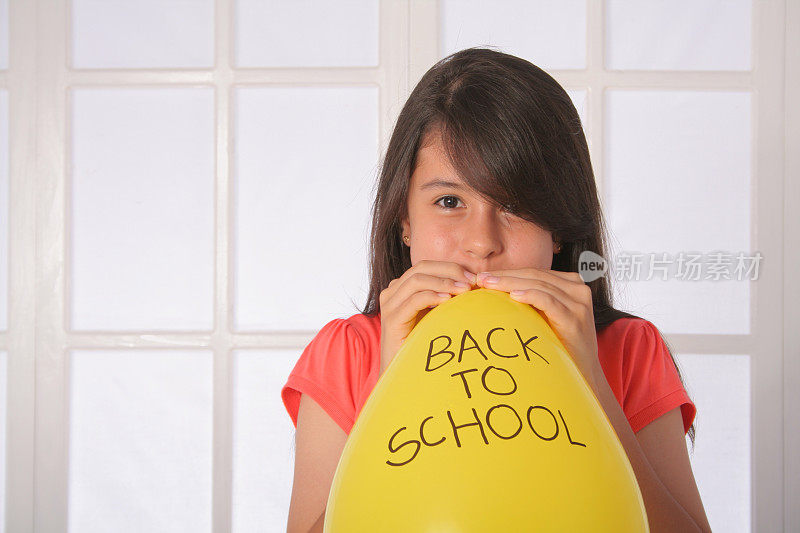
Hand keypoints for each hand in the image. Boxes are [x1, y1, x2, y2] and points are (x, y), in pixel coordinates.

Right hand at [379, 260, 473, 375]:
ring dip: (444, 282)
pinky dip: (432, 296)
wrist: (403, 372)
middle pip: (422, 268)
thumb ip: (445, 297)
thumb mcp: (435, 315)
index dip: (451, 267)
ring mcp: (389, 304)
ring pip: (417, 280)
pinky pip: (413, 300)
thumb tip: (473, 284)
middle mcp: (392, 291)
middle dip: (450, 271)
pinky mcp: (391, 319)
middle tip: (471, 281)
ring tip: (464, 290)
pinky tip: (448, 301)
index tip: (473, 277)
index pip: (427, 266)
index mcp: (402, 287)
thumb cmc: (422, 343)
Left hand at [475, 268, 599, 383]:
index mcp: (572, 284)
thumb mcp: (549, 315)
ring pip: (539, 285)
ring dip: (510, 283)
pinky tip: (513, 296)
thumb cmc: (561, 343)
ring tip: (489, 285)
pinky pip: (548, 301)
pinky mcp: (574, 318)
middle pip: (535, 275)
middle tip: (481, 278)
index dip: (509, 272)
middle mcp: (578, 289)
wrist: (583, 372)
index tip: (484, 276)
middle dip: (506, 276)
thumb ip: (533, 299)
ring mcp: (579, 303)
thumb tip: (496, 290)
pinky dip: (530, 295)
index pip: (535, 272)